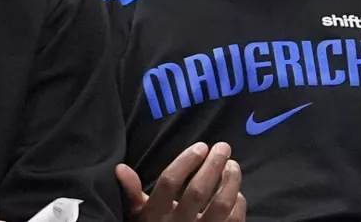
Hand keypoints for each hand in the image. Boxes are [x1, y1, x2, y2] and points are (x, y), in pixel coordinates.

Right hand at [117, 142, 245, 221]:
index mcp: (155, 215)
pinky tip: (237, 192)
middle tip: (223, 147)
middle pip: (197, 191)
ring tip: (233, 165)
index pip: (169, 182)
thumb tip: (121, 167)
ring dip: (230, 182)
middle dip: (212, 165)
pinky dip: (239, 204)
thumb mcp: (137, 215)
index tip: (200, 147)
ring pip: (220, 206)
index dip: (186, 162)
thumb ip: (131, 192)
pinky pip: (234, 221)